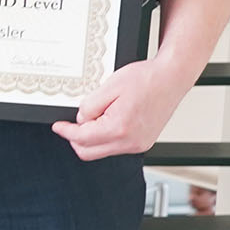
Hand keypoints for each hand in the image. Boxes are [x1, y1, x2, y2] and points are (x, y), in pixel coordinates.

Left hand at [52, 56, 197, 159]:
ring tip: (98, 115)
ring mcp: (139, 145)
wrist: (172, 77)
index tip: (58, 126)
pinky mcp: (144, 143)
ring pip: (103, 150)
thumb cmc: (146, 79)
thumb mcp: (109, 86)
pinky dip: (107, 137)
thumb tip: (80, 120)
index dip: (65, 132)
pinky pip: (116, 146)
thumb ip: (89, 106)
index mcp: (119, 128)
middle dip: (76, 139)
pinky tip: (109, 120)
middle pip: (89, 152)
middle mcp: (131, 142)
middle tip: (70, 124)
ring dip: (93, 138)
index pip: (82, 138)